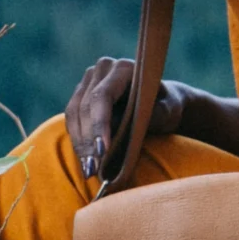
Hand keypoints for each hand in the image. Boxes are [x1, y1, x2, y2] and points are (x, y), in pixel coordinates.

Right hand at [66, 58, 190, 179]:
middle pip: (84, 108)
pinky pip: (72, 120)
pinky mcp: (80, 95)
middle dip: (87, 141)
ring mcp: (88, 81)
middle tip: (93, 170)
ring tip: (88, 171)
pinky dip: (77, 142)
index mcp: (123, 68)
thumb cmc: (166, 107)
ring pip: (74, 115)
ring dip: (79, 144)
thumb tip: (131, 129)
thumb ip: (152, 115)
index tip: (102, 151)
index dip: (99, 124)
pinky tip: (85, 162)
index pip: (102, 97)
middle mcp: (101, 70)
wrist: (160, 102)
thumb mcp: (167, 111)